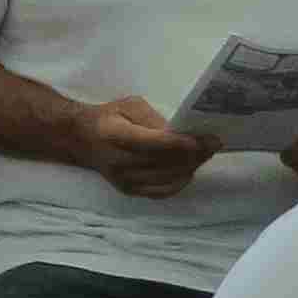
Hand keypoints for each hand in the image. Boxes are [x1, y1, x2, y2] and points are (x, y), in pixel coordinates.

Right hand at [83, 96, 220, 199]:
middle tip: (214, 143)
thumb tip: (179, 132)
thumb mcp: (129, 106)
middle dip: (193, 154)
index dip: (177, 143)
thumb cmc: (110, 116)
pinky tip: (190, 170)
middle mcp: (117, 161)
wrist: (83, 139)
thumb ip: (153, 118)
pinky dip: (180, 182)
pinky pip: (162, 191)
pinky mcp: (129, 191)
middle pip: (163, 162)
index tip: (201, 140)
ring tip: (206, 153)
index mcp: (113, 135)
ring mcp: (123, 180)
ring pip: (166, 178)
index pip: (150, 143)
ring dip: (190, 166)